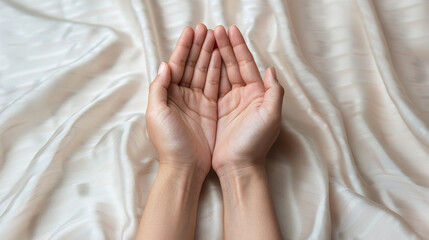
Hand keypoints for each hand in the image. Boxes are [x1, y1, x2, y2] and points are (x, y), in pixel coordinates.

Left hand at [146, 24, 220, 176]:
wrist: (186, 166)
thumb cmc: (168, 141)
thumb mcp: (156, 114)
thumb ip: (158, 88)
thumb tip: (164, 64)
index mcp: (167, 94)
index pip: (176, 65)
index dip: (183, 48)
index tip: (191, 31)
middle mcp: (182, 95)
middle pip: (191, 65)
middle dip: (198, 46)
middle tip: (206, 29)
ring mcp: (197, 101)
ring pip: (203, 72)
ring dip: (209, 54)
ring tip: (216, 37)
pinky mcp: (210, 109)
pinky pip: (214, 85)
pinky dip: (218, 71)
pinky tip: (222, 57)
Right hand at [212, 25, 283, 174]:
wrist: (238, 166)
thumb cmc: (255, 143)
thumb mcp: (271, 116)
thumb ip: (274, 92)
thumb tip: (271, 70)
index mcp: (258, 94)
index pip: (247, 64)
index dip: (239, 47)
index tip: (230, 30)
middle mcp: (244, 95)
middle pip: (233, 65)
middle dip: (225, 46)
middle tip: (215, 30)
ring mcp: (230, 102)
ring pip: (221, 73)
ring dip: (215, 56)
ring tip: (207, 39)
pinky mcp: (217, 110)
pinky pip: (211, 87)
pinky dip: (207, 72)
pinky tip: (202, 61)